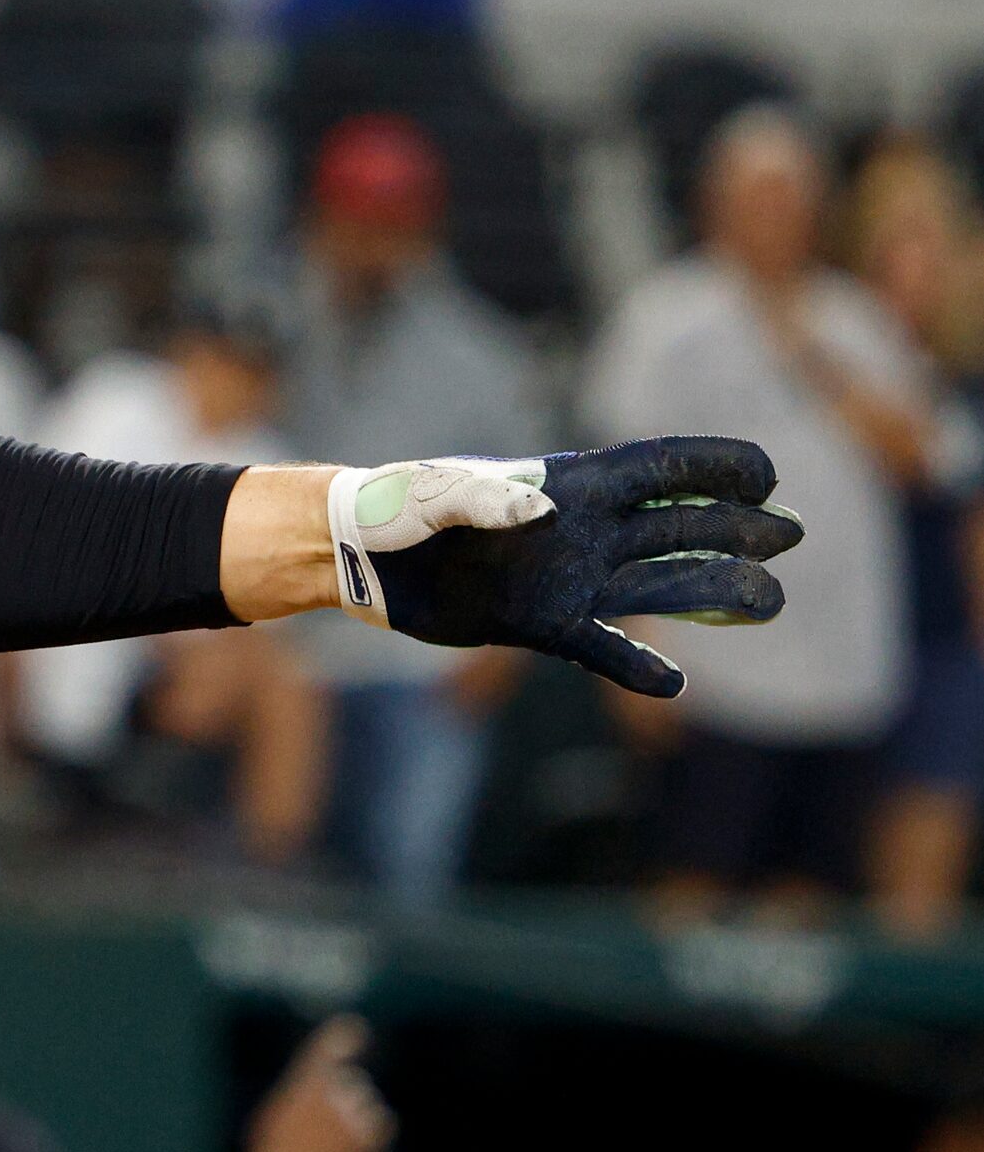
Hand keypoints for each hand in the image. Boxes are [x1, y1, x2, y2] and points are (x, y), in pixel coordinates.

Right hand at [239, 1018, 391, 1151]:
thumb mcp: (280, 1119)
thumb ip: (308, 1097)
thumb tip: (339, 1085)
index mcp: (302, 1086)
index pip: (324, 1055)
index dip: (339, 1039)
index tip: (355, 1026)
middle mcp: (327, 1094)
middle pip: (350, 1083)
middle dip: (342, 1100)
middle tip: (322, 1130)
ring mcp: (349, 1115)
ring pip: (365, 1104)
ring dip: (355, 1119)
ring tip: (333, 1144)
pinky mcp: (367, 1136)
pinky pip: (381, 1124)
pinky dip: (371, 1133)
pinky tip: (354, 1148)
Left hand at [330, 438, 802, 697]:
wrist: (361, 557)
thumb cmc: (395, 506)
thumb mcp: (433, 496)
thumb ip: (484, 498)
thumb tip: (545, 512)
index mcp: (565, 484)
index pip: (654, 468)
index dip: (711, 465)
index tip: (766, 473)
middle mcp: (580, 530)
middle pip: (674, 525)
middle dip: (733, 527)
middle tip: (790, 536)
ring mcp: (567, 576)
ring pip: (657, 584)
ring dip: (712, 591)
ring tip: (770, 601)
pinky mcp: (542, 623)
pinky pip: (602, 647)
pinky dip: (635, 667)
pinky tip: (674, 686)